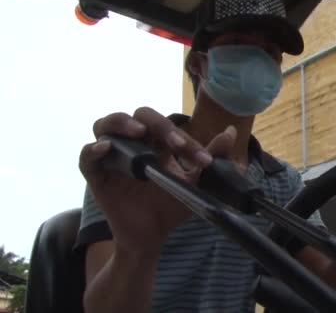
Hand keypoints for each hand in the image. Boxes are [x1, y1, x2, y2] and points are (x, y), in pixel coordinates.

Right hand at [79, 107, 235, 256]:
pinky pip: (86, 157)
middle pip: (137, 116)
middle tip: (175, 143)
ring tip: (138, 132)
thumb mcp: (196, 183)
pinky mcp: (97, 176)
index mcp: (155, 141)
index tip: (203, 159)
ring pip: (105, 125)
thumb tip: (230, 132)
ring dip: (121, 123)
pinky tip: (106, 149)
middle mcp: (132, 143)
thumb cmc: (171, 207)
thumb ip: (212, 157)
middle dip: (158, 124)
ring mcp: (112, 157)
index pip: (165, 125)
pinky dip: (93, 150)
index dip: (183, 137)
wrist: (152, 236)